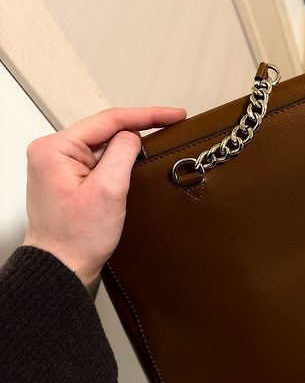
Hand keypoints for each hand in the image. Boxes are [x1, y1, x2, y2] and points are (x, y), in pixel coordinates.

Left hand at [23, 106, 186, 288]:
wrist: (61, 268)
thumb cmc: (76, 238)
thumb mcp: (108, 190)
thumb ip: (123, 153)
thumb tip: (133, 136)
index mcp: (55, 148)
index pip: (109, 119)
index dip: (147, 115)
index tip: (174, 115)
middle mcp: (52, 152)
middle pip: (106, 129)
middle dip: (139, 129)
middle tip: (172, 123)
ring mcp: (58, 165)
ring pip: (104, 145)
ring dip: (129, 148)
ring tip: (157, 144)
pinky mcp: (67, 178)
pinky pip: (99, 159)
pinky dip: (119, 161)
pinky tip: (136, 162)